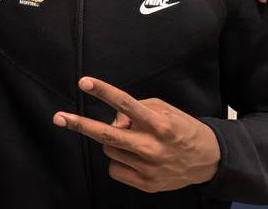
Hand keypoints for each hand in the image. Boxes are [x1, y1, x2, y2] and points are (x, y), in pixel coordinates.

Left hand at [53, 77, 219, 193]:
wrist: (208, 161)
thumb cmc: (182, 129)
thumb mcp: (165, 110)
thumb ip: (137, 109)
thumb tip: (113, 119)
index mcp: (159, 124)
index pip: (126, 104)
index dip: (103, 91)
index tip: (84, 83)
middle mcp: (152, 146)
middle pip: (108, 135)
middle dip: (80, 125)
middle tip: (59, 117)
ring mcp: (148, 168)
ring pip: (109, 150)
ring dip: (112, 142)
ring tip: (132, 140)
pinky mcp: (146, 185)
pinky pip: (115, 169)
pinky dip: (118, 160)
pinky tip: (134, 157)